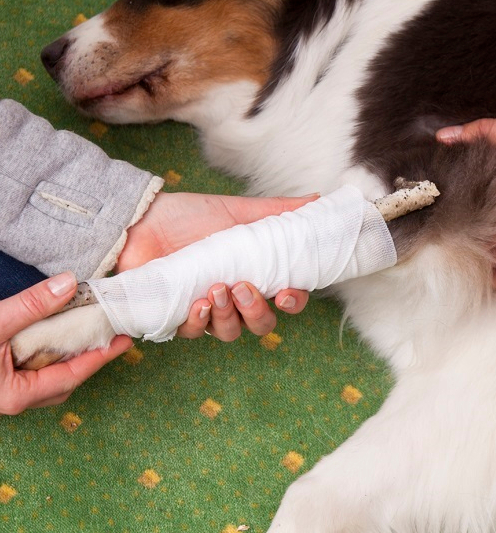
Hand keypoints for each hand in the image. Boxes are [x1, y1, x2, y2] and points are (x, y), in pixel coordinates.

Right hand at [0, 273, 132, 414]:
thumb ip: (29, 306)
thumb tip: (68, 283)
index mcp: (13, 396)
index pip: (72, 375)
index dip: (101, 356)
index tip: (124, 339)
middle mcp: (11, 400)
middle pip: (64, 381)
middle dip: (89, 358)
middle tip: (111, 332)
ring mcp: (3, 393)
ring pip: (47, 379)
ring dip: (67, 356)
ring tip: (87, 330)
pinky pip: (31, 371)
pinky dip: (47, 354)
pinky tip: (52, 333)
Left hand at [119, 191, 313, 335]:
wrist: (140, 220)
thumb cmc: (189, 216)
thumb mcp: (236, 211)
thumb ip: (276, 210)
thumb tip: (316, 199)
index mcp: (253, 274)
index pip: (284, 298)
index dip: (291, 301)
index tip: (286, 292)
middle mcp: (233, 297)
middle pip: (260, 324)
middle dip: (256, 312)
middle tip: (242, 288)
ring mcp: (206, 309)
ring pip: (229, 332)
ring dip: (227, 316)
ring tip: (216, 289)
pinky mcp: (176, 316)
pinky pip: (194, 333)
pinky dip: (199, 322)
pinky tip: (198, 303)